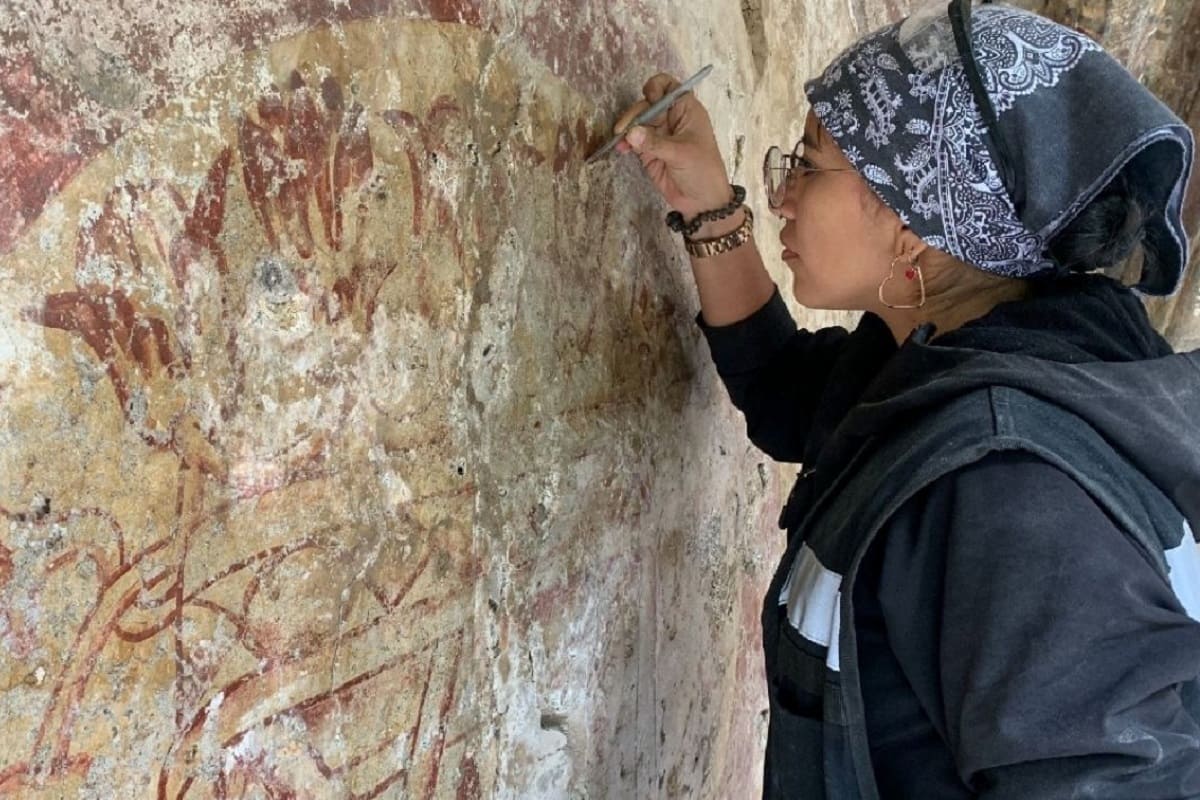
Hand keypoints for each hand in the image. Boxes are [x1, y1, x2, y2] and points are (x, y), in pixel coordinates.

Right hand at [614, 73, 732, 218]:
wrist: (702, 201)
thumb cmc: (702, 170)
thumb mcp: (681, 154)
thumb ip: (655, 143)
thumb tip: (631, 133)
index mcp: (686, 111)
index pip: (669, 86)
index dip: (656, 87)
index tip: (648, 98)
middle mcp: (671, 119)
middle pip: (647, 104)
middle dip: (635, 114)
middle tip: (624, 129)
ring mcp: (659, 135)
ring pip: (638, 122)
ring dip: (627, 128)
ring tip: (619, 140)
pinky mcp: (649, 151)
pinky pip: (633, 140)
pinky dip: (625, 142)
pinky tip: (620, 148)